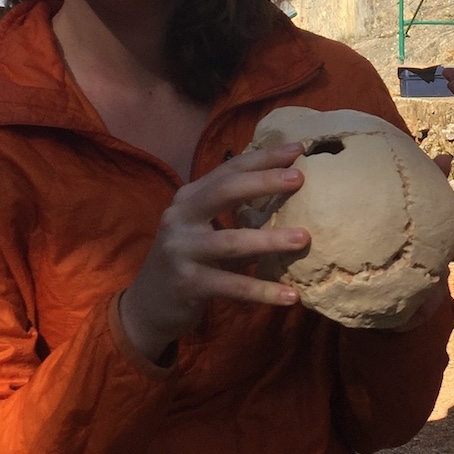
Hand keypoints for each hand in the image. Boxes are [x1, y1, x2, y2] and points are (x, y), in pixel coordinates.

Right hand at [119, 144, 310, 362]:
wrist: (149, 305)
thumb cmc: (188, 260)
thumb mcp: (204, 228)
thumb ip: (235, 212)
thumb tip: (289, 195)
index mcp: (189, 197)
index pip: (229, 170)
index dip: (263, 157)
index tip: (298, 147)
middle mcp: (181, 217)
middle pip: (225, 191)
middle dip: (264, 182)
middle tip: (300, 178)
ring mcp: (181, 250)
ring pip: (231, 241)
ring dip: (269, 240)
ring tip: (304, 238)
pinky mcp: (187, 283)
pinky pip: (231, 286)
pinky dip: (262, 291)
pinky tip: (291, 295)